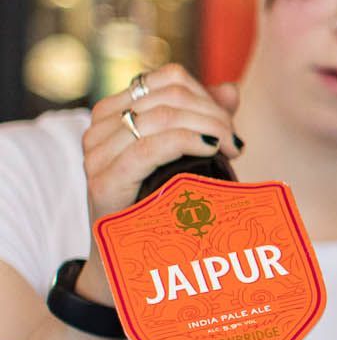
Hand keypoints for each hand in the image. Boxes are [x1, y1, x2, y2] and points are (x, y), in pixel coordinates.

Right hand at [74, 66, 242, 302]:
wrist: (124, 261)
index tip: (230, 129)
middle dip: (215, 116)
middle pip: (171, 96)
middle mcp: (100, 127)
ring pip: (163, 116)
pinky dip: (185, 141)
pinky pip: (148, 147)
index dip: (209, 96)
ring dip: (209, 128)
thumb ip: (203, 120)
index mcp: (116, 112)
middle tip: (236, 144)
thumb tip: (231, 90)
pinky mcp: (103, 182)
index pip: (170, 79)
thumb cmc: (158, 206)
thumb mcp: (183, 158)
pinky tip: (211, 149)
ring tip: (230, 151)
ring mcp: (97, 154)